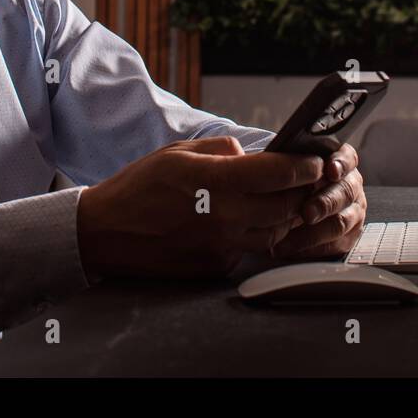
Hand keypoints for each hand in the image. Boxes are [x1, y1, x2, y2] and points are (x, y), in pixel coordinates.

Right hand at [76, 136, 323, 280]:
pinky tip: (243, 221)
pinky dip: (256, 234)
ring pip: (275, 231)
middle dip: (300, 190)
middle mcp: (223, 217)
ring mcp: (221, 246)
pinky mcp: (215, 267)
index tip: (312, 159)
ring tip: (273, 199)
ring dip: (283, 215)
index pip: (280, 173)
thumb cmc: (139, 186)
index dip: (304, 165)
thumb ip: (221, 150)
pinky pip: (251, 249)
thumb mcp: (178, 153)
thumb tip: (251, 155)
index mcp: (214, 181)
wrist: (104, 233)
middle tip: (302, 178)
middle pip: (287, 205)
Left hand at [271, 141, 366, 259]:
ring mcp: (353, 211)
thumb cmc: (292, 182)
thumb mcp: (292, 166)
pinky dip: (313, 249)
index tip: (330, 170)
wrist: (293, 203)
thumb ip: (292, 163)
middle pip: (345, 192)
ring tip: (289, 240)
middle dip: (325, 203)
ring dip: (315, 233)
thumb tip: (273, 162)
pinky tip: (292, 249)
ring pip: (341, 222)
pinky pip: (336, 244)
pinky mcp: (349, 235)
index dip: (340, 164)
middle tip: (307, 213)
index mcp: (340, 162)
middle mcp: (351, 185)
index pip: (347, 158)